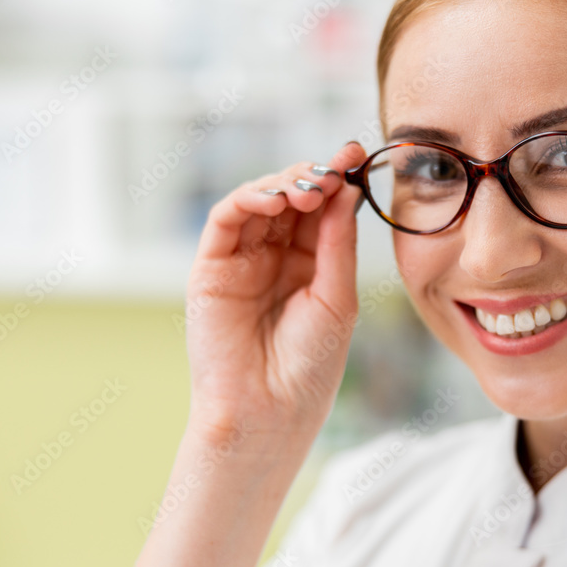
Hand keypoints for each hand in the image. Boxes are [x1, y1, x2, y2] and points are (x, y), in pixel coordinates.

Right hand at [183, 141, 367, 477]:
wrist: (271, 411)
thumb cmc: (310, 365)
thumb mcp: (336, 296)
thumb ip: (336, 242)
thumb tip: (344, 189)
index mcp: (309, 265)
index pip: (321, 210)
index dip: (336, 180)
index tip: (355, 155)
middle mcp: (274, 257)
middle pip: (290, 198)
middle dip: (313, 176)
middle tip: (334, 168)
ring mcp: (241, 260)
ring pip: (257, 201)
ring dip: (283, 183)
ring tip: (309, 188)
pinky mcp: (211, 268)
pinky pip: (225, 219)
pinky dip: (248, 198)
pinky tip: (276, 199)